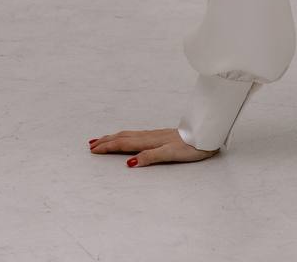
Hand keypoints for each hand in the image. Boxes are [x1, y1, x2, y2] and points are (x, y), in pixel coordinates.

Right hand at [87, 127, 218, 165]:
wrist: (205, 135)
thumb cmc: (190, 147)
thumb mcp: (171, 154)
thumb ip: (151, 157)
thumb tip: (130, 163)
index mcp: (150, 141)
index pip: (124, 144)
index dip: (108, 146)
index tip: (93, 150)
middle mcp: (150, 136)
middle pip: (124, 137)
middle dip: (107, 141)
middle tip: (91, 145)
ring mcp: (155, 135)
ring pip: (130, 134)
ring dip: (114, 137)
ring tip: (103, 139)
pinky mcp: (160, 136)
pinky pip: (137, 135)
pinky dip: (126, 136)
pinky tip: (127, 138)